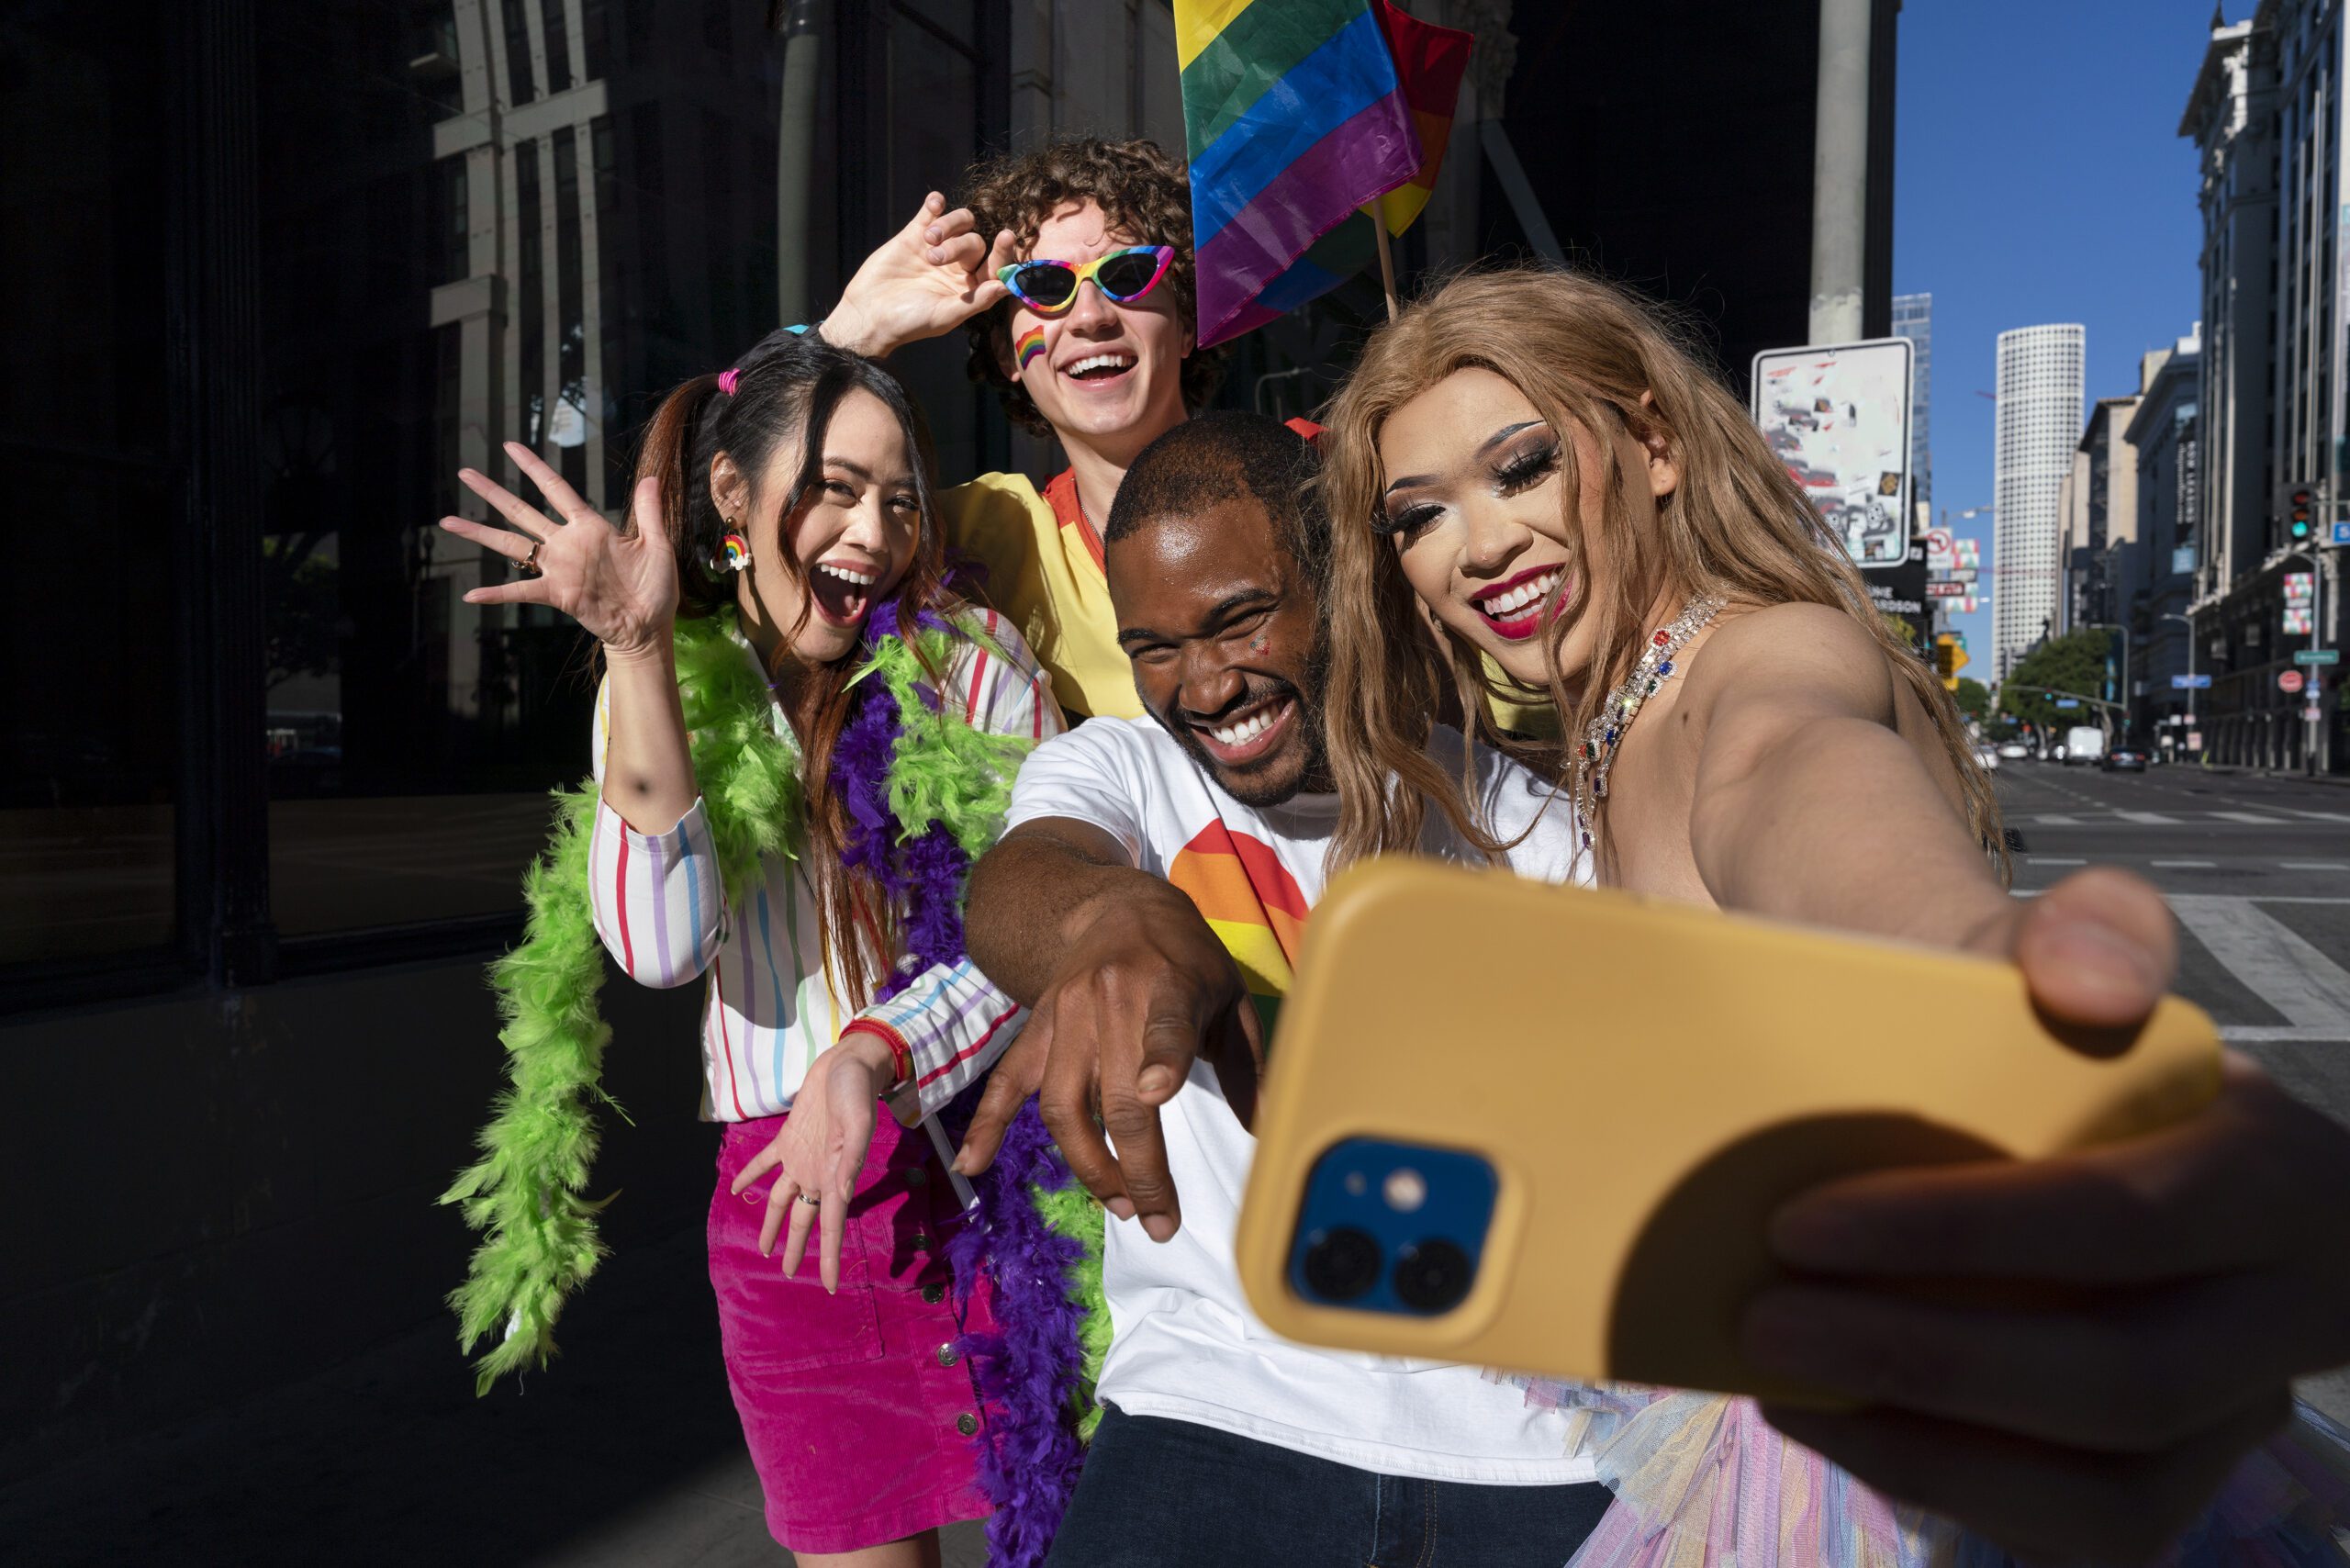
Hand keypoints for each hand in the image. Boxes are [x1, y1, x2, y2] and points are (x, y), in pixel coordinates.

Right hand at [444, 443, 677, 659]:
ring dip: (479, 532)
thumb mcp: (657, 545)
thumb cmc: (656, 588)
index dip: (534, 468)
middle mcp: (567, 544)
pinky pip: (520, 591)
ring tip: (448, 520)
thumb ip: (649, 512)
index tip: (510, 447)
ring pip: (510, 544)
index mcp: (590, 527)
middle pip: (521, 511)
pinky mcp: (557, 593)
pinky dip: (496, 593)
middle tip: (464, 472)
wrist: (649, 627)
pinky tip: (471, 595)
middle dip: (493, 491)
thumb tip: (651, 477)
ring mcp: (558, 568)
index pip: (556, 489)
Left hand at [727, 1032, 895, 1291]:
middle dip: (796, 1247)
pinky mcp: (789, 1138)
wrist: (849, 1063)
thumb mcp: (859, 1124)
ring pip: (783, 1199)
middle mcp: (817, 1172)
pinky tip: (737, 1189)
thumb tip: (841, 1194)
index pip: (832, 1225)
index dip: (829, 1256)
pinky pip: (767, 1163)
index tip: (828, 1285)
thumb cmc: (857, 1092)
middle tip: (786, 1272)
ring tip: (764, 1248)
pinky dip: (751, 1176)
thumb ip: (850, 1159)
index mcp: (835, 1174)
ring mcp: (801, 1157)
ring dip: (773, 1223)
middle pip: (804, 1219)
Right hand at [822, 192, 1016, 358]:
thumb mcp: (944, 316)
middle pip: (975, 242)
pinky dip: (936, 204)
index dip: (1004, 251)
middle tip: (933, 258)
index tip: (1006, 236)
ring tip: (928, 239)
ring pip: (959, 223)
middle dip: (957, 245)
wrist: (868, 313)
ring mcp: (937, 248)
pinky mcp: (914, 235)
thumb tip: (1006, 286)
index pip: (996, 265)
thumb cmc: (909, 322)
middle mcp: (958, 267)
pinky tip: (935, 202)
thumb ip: (977, 301)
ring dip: (948, 224)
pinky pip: (931, 213)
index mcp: (970, 288)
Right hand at [953, 887, 1262, 1241]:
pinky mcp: (1037, 1028)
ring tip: (1121, 1204)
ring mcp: (1066, 1016)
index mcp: (1169, 983)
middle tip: (1159, 1218)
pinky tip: (972, 1164)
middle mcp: (1111, 999)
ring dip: (1088, 1165)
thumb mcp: (1230, 997)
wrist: (1120, 908)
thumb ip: (1248, 1065)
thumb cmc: (1188, 959)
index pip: (1164, 1023)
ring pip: (1063, 1103)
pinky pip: (1006, 1080)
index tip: (1158, 1092)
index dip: (1160, 1057)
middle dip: (1137, 1167)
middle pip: (1116, 1095)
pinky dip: (987, 1123)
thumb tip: (1268, 1132)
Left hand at [1741, 870, 2349, 1560]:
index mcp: (2272, 1168)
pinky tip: (1834, 1422)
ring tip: (1782, 1382)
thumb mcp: (2033, 945)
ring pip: (2112, 1497)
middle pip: (2126, 1381)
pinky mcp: (2168, 1472)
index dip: (1961, 1239)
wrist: (2003, 1070)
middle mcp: (2287, 1306)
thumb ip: (2077, 930)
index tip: (1794, 1226)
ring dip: (1928, 1451)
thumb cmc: (2015, 1019)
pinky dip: (1946, 1487)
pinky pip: (2077, 1531)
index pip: (2127, 1222)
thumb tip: (2093, 983)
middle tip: (1763, 1323)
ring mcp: (2234, 1406)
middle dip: (1926, 1363)